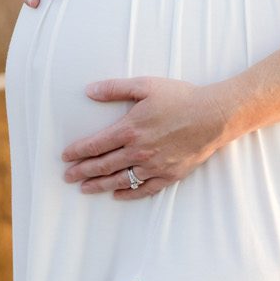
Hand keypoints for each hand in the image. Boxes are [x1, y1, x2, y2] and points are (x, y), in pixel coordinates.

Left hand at [61, 76, 233, 199]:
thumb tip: (89, 91)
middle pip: (103, 166)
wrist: (214, 116)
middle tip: (67, 177)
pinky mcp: (169, 175)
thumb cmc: (181, 97)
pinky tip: (118, 195)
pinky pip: (144, 189)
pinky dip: (129, 193)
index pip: (95, 145)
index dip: (78, 152)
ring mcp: (154, 166)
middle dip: (82, 172)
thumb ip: (115, 88)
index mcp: (129, 129)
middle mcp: (138, 151)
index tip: (65, 157)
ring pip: (120, 180)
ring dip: (99, 185)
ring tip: (85, 189)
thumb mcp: (145, 85)